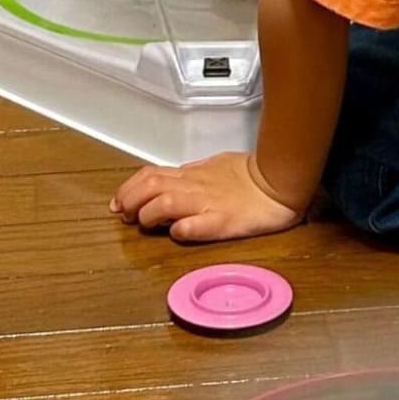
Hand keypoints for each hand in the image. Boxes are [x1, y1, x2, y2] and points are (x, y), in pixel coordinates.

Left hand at [111, 151, 304, 242]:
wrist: (279, 183)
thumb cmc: (250, 176)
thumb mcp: (215, 166)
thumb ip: (192, 175)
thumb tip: (172, 178)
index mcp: (192, 175)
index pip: (150, 175)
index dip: (128, 188)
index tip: (119, 202)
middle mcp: (194, 187)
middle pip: (149, 185)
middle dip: (129, 200)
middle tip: (124, 215)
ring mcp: (207, 204)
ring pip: (164, 202)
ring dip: (147, 213)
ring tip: (144, 224)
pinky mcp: (222, 222)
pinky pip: (194, 226)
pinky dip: (179, 229)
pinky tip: (176, 233)